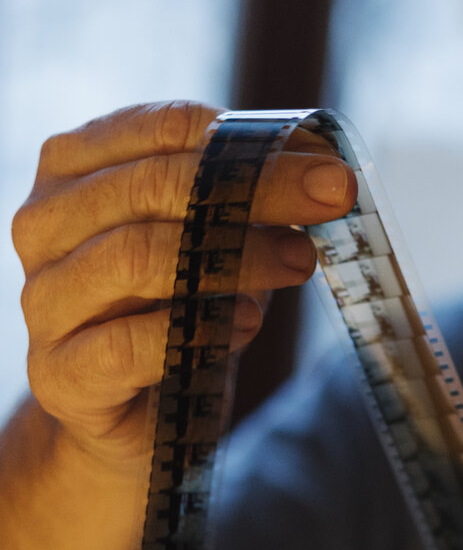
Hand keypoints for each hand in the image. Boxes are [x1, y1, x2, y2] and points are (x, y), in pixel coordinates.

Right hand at [13, 101, 356, 468]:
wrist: (137, 419)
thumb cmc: (176, 316)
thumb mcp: (216, 245)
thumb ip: (251, 203)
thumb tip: (322, 168)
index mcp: (73, 171)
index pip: (161, 129)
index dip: (252, 141)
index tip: (325, 166)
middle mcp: (44, 226)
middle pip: (152, 186)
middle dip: (256, 189)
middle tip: (332, 199)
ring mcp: (44, 301)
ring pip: (135, 256)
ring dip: (233, 257)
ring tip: (298, 263)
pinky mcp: (61, 374)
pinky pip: (128, 343)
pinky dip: (197, 329)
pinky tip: (246, 325)